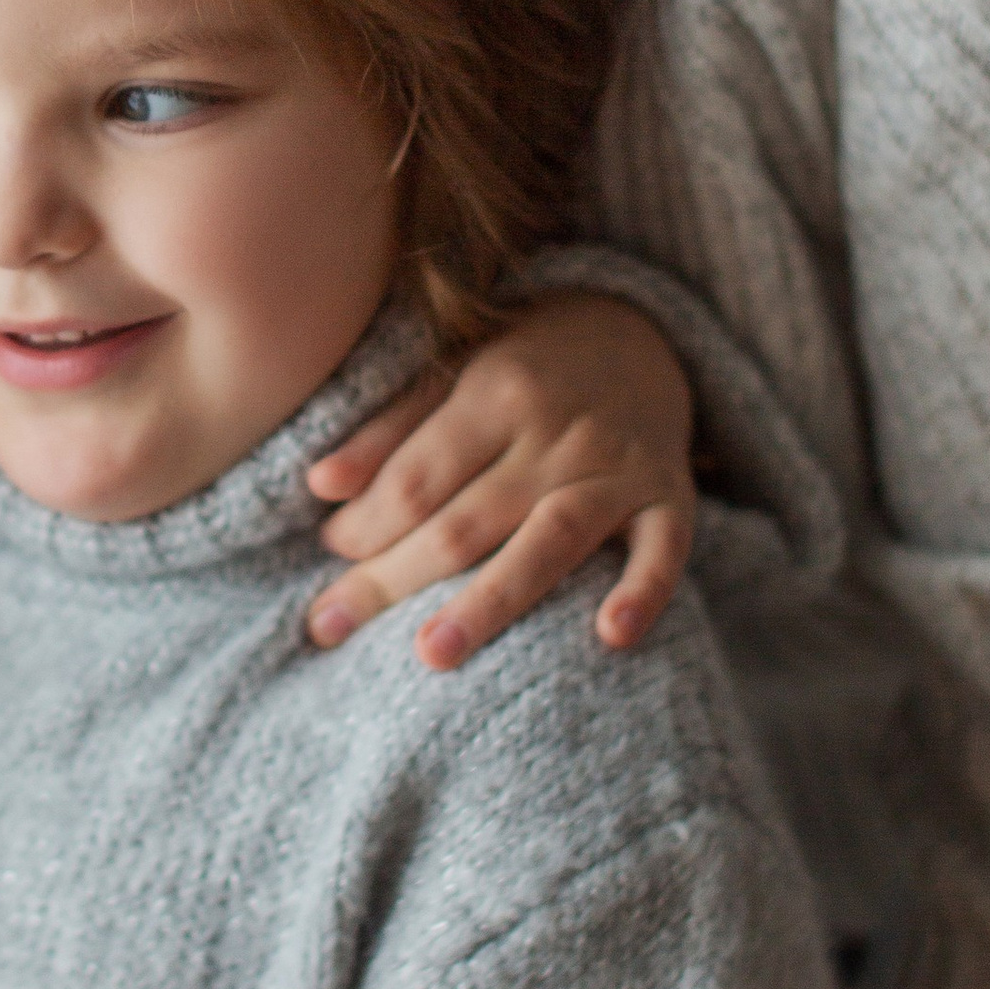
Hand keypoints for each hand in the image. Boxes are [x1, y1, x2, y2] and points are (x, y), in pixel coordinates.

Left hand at [307, 295, 695, 668]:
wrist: (642, 333)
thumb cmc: (526, 365)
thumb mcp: (456, 374)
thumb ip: (388, 431)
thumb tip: (319, 485)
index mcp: (497, 392)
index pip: (417, 478)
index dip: (365, 524)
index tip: (328, 555)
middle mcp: (558, 432)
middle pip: (466, 522)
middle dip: (393, 578)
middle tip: (330, 626)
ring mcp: (619, 469)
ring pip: (549, 542)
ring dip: (491, 601)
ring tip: (432, 655)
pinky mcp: (671, 498)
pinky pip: (663, 551)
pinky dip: (643, 592)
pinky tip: (611, 636)